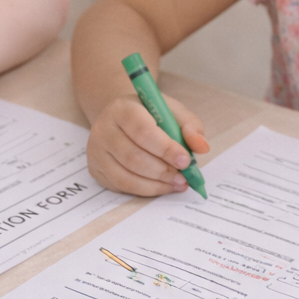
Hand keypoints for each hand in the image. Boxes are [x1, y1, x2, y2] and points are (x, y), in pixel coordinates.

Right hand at [86, 95, 208, 195]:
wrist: (121, 120)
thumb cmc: (149, 115)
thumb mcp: (171, 112)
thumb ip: (190, 126)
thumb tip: (202, 147)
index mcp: (122, 108)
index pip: (142, 130)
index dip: (165, 148)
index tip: (186, 160)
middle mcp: (103, 128)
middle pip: (133, 156)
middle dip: (163, 171)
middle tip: (184, 177)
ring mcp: (96, 151)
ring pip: (126, 175)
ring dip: (156, 184)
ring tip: (177, 183)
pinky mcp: (96, 169)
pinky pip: (121, 186)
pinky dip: (145, 190)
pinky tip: (162, 186)